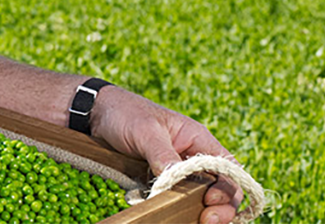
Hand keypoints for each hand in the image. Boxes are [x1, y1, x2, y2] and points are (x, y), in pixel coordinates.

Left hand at [89, 87, 242, 223]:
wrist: (95, 114)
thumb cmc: (125, 113)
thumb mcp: (146, 131)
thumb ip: (163, 155)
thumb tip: (177, 181)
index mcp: (199, 140)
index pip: (229, 170)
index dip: (228, 189)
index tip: (211, 202)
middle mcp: (193, 158)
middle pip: (221, 188)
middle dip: (220, 207)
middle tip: (207, 221)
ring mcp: (177, 172)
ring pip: (199, 198)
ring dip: (199, 212)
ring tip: (193, 222)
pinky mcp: (159, 182)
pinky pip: (175, 200)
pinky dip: (176, 210)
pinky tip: (171, 217)